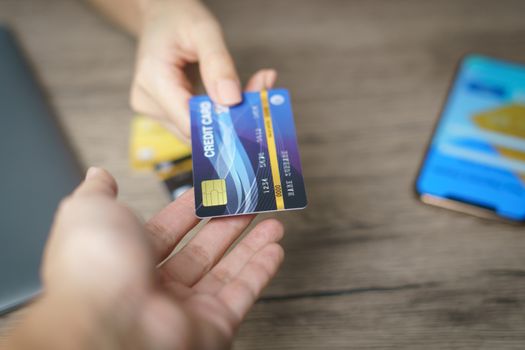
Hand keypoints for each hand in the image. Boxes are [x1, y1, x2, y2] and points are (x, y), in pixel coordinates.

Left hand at [5, 168, 283, 349]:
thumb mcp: (89, 213)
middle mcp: (157, 286)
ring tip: (272, 222)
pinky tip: (275, 249)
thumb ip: (97, 192)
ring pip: (226, 271)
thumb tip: (99, 174)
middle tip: (248, 201)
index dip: (192, 207)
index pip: (168, 229)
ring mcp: (186, 307)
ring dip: (251, 244)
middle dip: (227, 223)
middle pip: (202, 250)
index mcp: (128, 259)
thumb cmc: (94, 269)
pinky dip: (261, 271)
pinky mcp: (213, 325)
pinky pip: (242, 294)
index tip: (213, 189)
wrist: (110, 325)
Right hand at [131, 0, 276, 141]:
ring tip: (252, 88)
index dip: (222, 123)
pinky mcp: (165, 114)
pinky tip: (234, 96)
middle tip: (262, 89)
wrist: (161, 15)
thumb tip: (231, 100)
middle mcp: (149, 104)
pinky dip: (218, 114)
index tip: (254, 107)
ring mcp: (154, 112)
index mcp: (153, 82)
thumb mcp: (203, 31)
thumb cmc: (178, 17)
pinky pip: (195, 124)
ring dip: (227, 117)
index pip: (189, 123)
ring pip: (198, 131)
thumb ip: (218, 64)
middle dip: (230, 118)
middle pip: (195, 130)